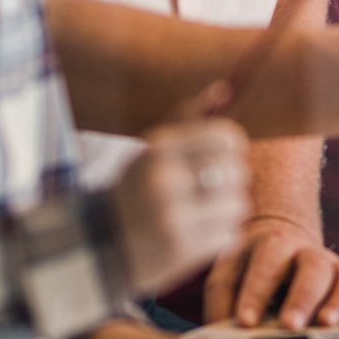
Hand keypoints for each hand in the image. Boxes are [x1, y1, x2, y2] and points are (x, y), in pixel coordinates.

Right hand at [111, 119, 251, 295]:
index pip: (226, 138)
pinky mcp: (181, 249)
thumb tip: (224, 89)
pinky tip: (196, 234)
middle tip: (210, 190)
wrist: (99, 246)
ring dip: (226, 211)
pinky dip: (220, 236)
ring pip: (238, 205)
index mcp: (158, 149)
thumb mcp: (152, 149)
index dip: (232, 149)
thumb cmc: (136, 189)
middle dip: (231, 182)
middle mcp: (164, 180)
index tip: (220, 158)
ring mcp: (172, 217)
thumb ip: (189, 117)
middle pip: (238, 171)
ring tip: (201, 214)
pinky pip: (231, 235)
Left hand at [203, 217, 338, 328]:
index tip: (246, 321)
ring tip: (329, 325)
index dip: (256, 293)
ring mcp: (335, 266)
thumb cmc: (251, 267)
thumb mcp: (228, 276)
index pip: (266, 264)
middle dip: (304, 297)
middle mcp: (307, 253)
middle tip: (292, 326)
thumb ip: (223, 304)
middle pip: (313, 267)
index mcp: (272, 247)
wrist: (282, 238)